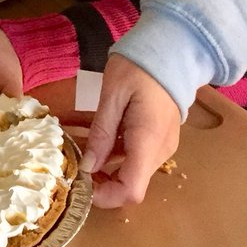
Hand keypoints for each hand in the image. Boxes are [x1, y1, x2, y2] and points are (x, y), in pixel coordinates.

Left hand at [81, 54, 180, 207]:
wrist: (171, 50)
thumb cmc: (138, 67)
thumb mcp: (112, 95)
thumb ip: (101, 132)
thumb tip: (87, 167)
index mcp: (148, 140)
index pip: (131, 190)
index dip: (105, 196)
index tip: (80, 184)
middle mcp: (160, 150)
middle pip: (132, 185)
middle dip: (102, 183)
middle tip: (75, 164)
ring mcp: (163, 145)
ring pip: (133, 173)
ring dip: (107, 169)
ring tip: (81, 149)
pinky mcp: (161, 139)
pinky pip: (138, 158)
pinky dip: (117, 156)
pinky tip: (98, 139)